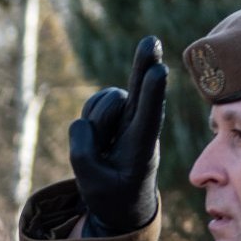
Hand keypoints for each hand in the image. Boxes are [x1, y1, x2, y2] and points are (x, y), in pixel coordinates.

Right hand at [69, 36, 168, 237]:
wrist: (122, 200)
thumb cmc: (112, 194)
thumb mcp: (92, 184)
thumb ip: (82, 153)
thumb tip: (82, 121)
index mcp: (141, 147)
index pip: (146, 116)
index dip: (150, 93)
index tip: (159, 71)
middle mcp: (138, 124)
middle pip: (136, 90)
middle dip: (142, 65)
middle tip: (151, 40)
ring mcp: (127, 115)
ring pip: (101, 103)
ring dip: (94, 120)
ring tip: (102, 147)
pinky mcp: (115, 111)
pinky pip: (91, 105)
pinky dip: (90, 117)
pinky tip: (100, 136)